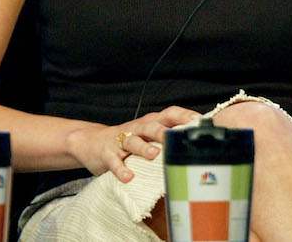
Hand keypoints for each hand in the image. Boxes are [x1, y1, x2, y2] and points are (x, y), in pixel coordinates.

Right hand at [66, 106, 200, 181]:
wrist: (92, 142)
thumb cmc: (129, 138)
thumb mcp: (148, 133)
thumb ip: (168, 134)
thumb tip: (197, 141)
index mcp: (151, 122)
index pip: (170, 113)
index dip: (184, 116)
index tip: (199, 122)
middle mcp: (137, 128)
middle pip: (152, 125)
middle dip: (164, 131)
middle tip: (176, 137)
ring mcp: (121, 141)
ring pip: (133, 141)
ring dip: (144, 147)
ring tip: (155, 154)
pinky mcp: (108, 154)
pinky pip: (114, 162)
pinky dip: (121, 169)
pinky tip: (128, 177)